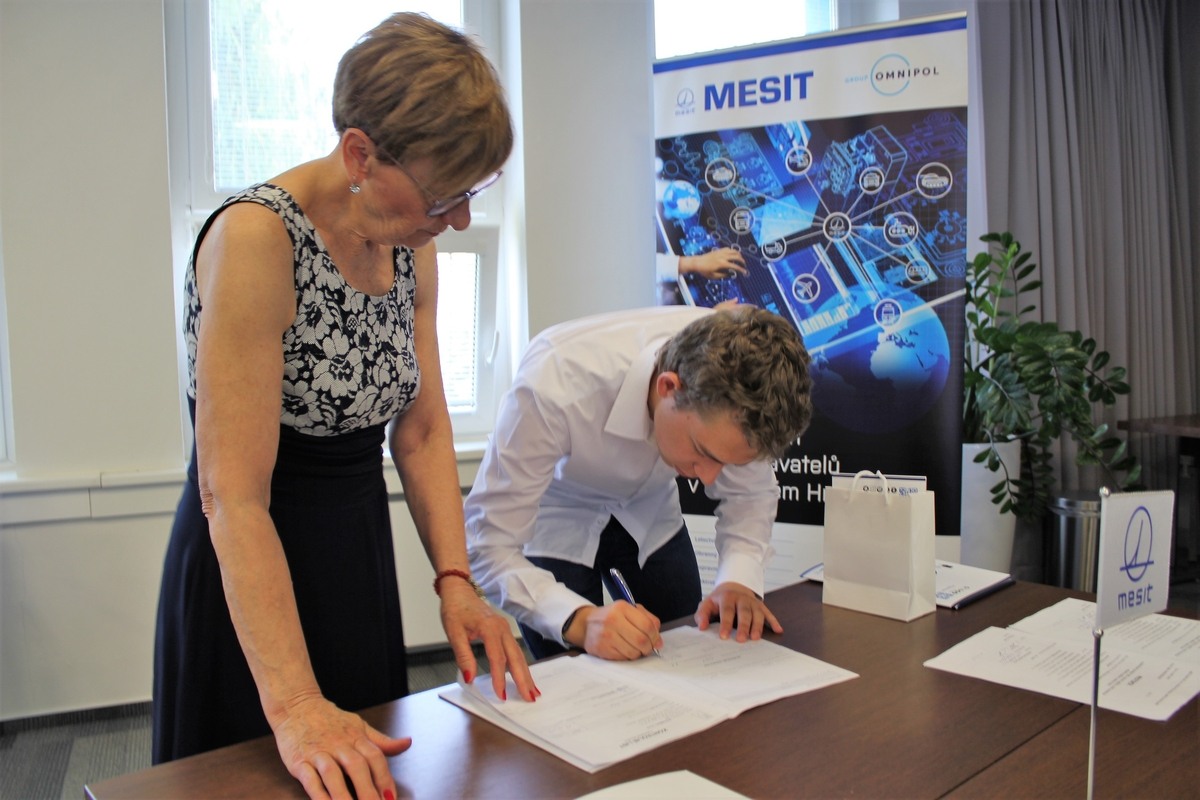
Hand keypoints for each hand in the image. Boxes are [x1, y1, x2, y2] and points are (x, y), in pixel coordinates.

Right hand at [271, 693, 409, 799]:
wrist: (296, 706)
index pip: (375, 758)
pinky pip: (310, 779)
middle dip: (368, 791)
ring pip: (333, 774)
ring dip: (343, 795)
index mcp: (356, 737)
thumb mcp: (358, 726)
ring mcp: (318, 753)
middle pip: (357, 767)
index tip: (391, 798)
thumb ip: (381, 741)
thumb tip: (407, 743)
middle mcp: (339, 744)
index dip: (384, 778)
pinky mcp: (299, 761)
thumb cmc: (329, 720)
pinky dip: (318, 794)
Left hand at [439, 580, 538, 701]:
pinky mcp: (504, 631)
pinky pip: (515, 650)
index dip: (500, 678)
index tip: (502, 695)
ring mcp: (505, 629)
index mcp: (489, 628)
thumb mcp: (453, 632)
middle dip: (523, 679)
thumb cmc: (455, 609)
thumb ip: (463, 656)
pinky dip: (522, 665)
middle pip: (515, 657)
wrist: (459, 591)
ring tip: (532, 691)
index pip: (497, 658)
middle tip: (529, 698)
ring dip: (526, 674)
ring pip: (519, 654)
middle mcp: (501, 628)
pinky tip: (525, 676)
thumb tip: (469, 678)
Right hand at [569, 602, 662, 659]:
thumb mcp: (630, 610)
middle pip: (641, 640)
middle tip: (648, 648)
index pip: (647, 625)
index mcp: (622, 608)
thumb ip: (648, 620)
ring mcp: (606, 635)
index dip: (655, 636)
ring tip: (635, 648)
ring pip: (633, 652)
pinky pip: (623, 658)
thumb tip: (658, 640)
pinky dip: (628, 656)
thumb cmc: (612, 617)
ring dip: (638, 653)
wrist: (586, 624)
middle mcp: (613, 620)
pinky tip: (624, 649)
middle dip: (648, 647)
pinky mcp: (602, 649)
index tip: (656, 641)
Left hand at [681, 248, 747, 279]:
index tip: (745, 273)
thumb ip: (723, 275)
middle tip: (744, 265)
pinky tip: (734, 254)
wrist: (697, 262)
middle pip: (736, 256)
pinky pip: (728, 249)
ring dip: (739, 255)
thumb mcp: (714, 276)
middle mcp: (723, 256)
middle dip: (742, 261)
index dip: (741, 269)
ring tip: (741, 259)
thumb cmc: (704, 271)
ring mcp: (721, 252)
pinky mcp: (718, 250)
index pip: (735, 266)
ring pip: (734, 251)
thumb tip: (731, 274)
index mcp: (722, 263)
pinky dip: (733, 251)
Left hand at [694, 581, 782, 642]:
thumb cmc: (719, 600)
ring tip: (756, 638)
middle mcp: (741, 599)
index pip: (726, 611)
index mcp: (727, 598)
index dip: (725, 624)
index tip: (724, 637)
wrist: (733, 586)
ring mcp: (752, 602)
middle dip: (743, 626)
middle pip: (743, 613)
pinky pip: (769, 613)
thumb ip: (702, 615)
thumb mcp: (707, 604)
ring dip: (757, 626)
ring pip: (757, 614)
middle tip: (742, 640)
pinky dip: (774, 621)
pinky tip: (778, 630)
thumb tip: (701, 628)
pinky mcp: (761, 606)